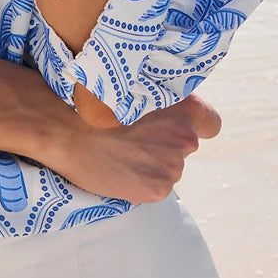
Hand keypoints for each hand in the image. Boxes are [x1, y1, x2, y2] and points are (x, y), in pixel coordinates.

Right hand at [31, 92, 222, 204]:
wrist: (67, 129)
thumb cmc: (96, 101)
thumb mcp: (135, 89)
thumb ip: (161, 101)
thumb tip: (169, 111)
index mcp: (185, 109)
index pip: (211, 122)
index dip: (196, 123)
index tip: (178, 123)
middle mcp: (186, 138)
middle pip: (185, 144)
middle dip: (166, 141)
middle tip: (135, 133)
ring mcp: (172, 166)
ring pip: (169, 165)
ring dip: (152, 161)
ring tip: (121, 149)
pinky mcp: (157, 188)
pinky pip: (155, 184)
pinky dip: (141, 179)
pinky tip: (119, 167)